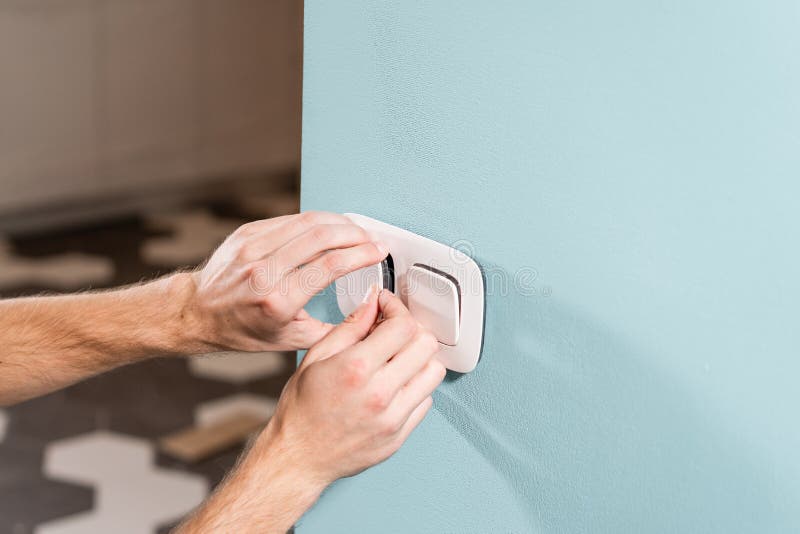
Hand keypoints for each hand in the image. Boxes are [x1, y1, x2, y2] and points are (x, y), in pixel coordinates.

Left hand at [186, 211, 387, 351]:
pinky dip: (315, 220)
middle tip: (371, 238)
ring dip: (338, 222)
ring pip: (307, 222)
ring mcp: (252, 249)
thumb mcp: (290, 340)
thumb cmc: (243, 328)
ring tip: (355, 229)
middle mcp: (263, 272)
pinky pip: (289, 220)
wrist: (199, 311)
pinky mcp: (247, 234)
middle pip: (322, 238)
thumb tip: (367, 315)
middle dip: (355, 234)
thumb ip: (332, 330)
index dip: (361, 255)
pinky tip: (329, 226)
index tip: (378, 251)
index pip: (330, 266)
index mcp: (277, 301)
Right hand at [265, 287, 446, 484]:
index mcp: (356, 368)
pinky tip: (395, 385)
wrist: (299, 456)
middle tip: (395, 331)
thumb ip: (350, 326)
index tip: (388, 307)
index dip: (397, 308)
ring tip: (398, 358)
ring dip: (419, 358)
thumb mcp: (316, 357)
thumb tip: (372, 304)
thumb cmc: (302, 409)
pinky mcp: (399, 435)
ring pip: (434, 372)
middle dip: (411, 330)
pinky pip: (426, 401)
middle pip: (426, 345)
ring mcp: (393, 417)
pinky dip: (416, 387)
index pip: (403, 325)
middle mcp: (379, 393)